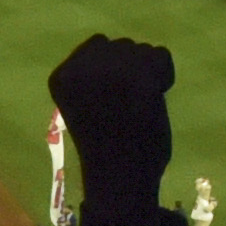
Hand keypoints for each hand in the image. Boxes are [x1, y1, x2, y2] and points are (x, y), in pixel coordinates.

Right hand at [47, 37, 174, 202]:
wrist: (119, 180)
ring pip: (142, 49)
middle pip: (121, 46)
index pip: (97, 45)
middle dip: (130, 69)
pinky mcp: (141, 78)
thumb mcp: (83, 103)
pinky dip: (164, 75)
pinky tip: (154, 100)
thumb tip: (124, 49)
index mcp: (62, 76)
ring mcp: (111, 70)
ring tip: (140, 105)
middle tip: (129, 103)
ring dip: (147, 73)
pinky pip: (161, 56)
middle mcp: (81, 66)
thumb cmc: (103, 146)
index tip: (111, 98)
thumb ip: (95, 75)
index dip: (111, 69)